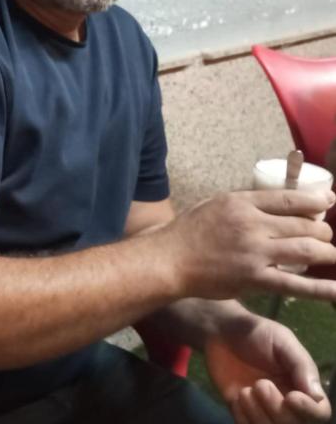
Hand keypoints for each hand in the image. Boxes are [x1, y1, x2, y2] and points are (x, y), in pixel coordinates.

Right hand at [164, 189, 335, 300]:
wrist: (169, 260)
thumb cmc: (188, 231)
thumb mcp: (215, 205)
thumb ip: (245, 204)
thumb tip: (274, 205)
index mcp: (242, 203)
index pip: (289, 199)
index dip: (316, 201)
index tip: (329, 200)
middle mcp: (253, 225)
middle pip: (304, 225)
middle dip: (322, 231)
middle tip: (323, 236)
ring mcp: (256, 253)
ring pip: (307, 250)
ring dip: (326, 252)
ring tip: (329, 254)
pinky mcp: (256, 279)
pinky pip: (296, 284)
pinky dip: (322, 289)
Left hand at [205, 315, 329, 422]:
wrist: (219, 332)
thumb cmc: (255, 333)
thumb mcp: (282, 340)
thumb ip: (300, 365)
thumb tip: (317, 396)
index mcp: (303, 387)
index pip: (319, 413)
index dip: (308, 411)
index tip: (292, 397)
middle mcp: (287, 403)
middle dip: (278, 409)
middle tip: (260, 384)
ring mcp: (264, 409)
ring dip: (258, 414)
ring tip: (245, 391)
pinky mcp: (242, 412)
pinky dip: (242, 417)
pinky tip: (236, 397)